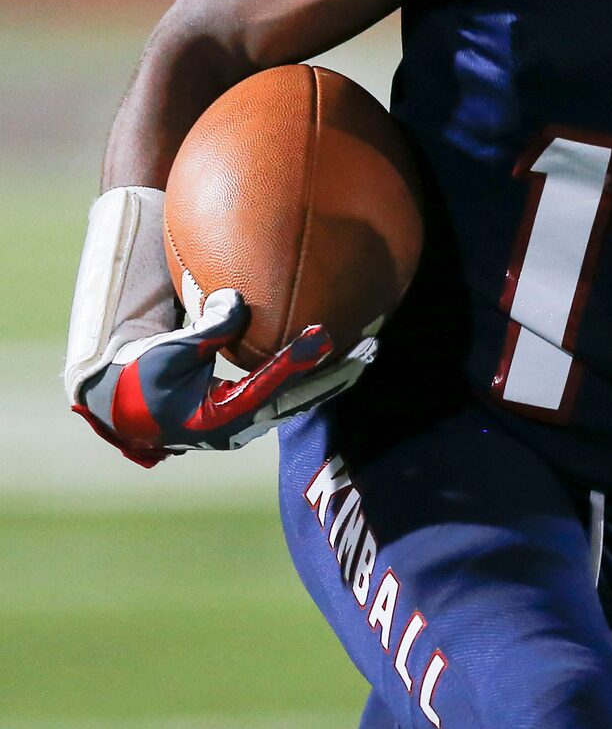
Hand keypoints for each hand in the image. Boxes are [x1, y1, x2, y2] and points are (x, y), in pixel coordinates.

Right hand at [72, 287, 375, 466]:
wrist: (123, 408)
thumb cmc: (139, 377)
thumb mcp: (168, 352)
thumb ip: (206, 329)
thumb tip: (239, 301)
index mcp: (218, 416)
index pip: (269, 387)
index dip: (299, 361)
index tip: (326, 334)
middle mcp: (240, 427)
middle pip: (299, 400)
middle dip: (337, 374)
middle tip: (371, 347)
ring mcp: (246, 425)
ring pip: (300, 400)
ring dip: (333, 376)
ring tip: (367, 349)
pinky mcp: (248, 416)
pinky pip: (289, 396)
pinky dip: (313, 377)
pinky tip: (336, 355)